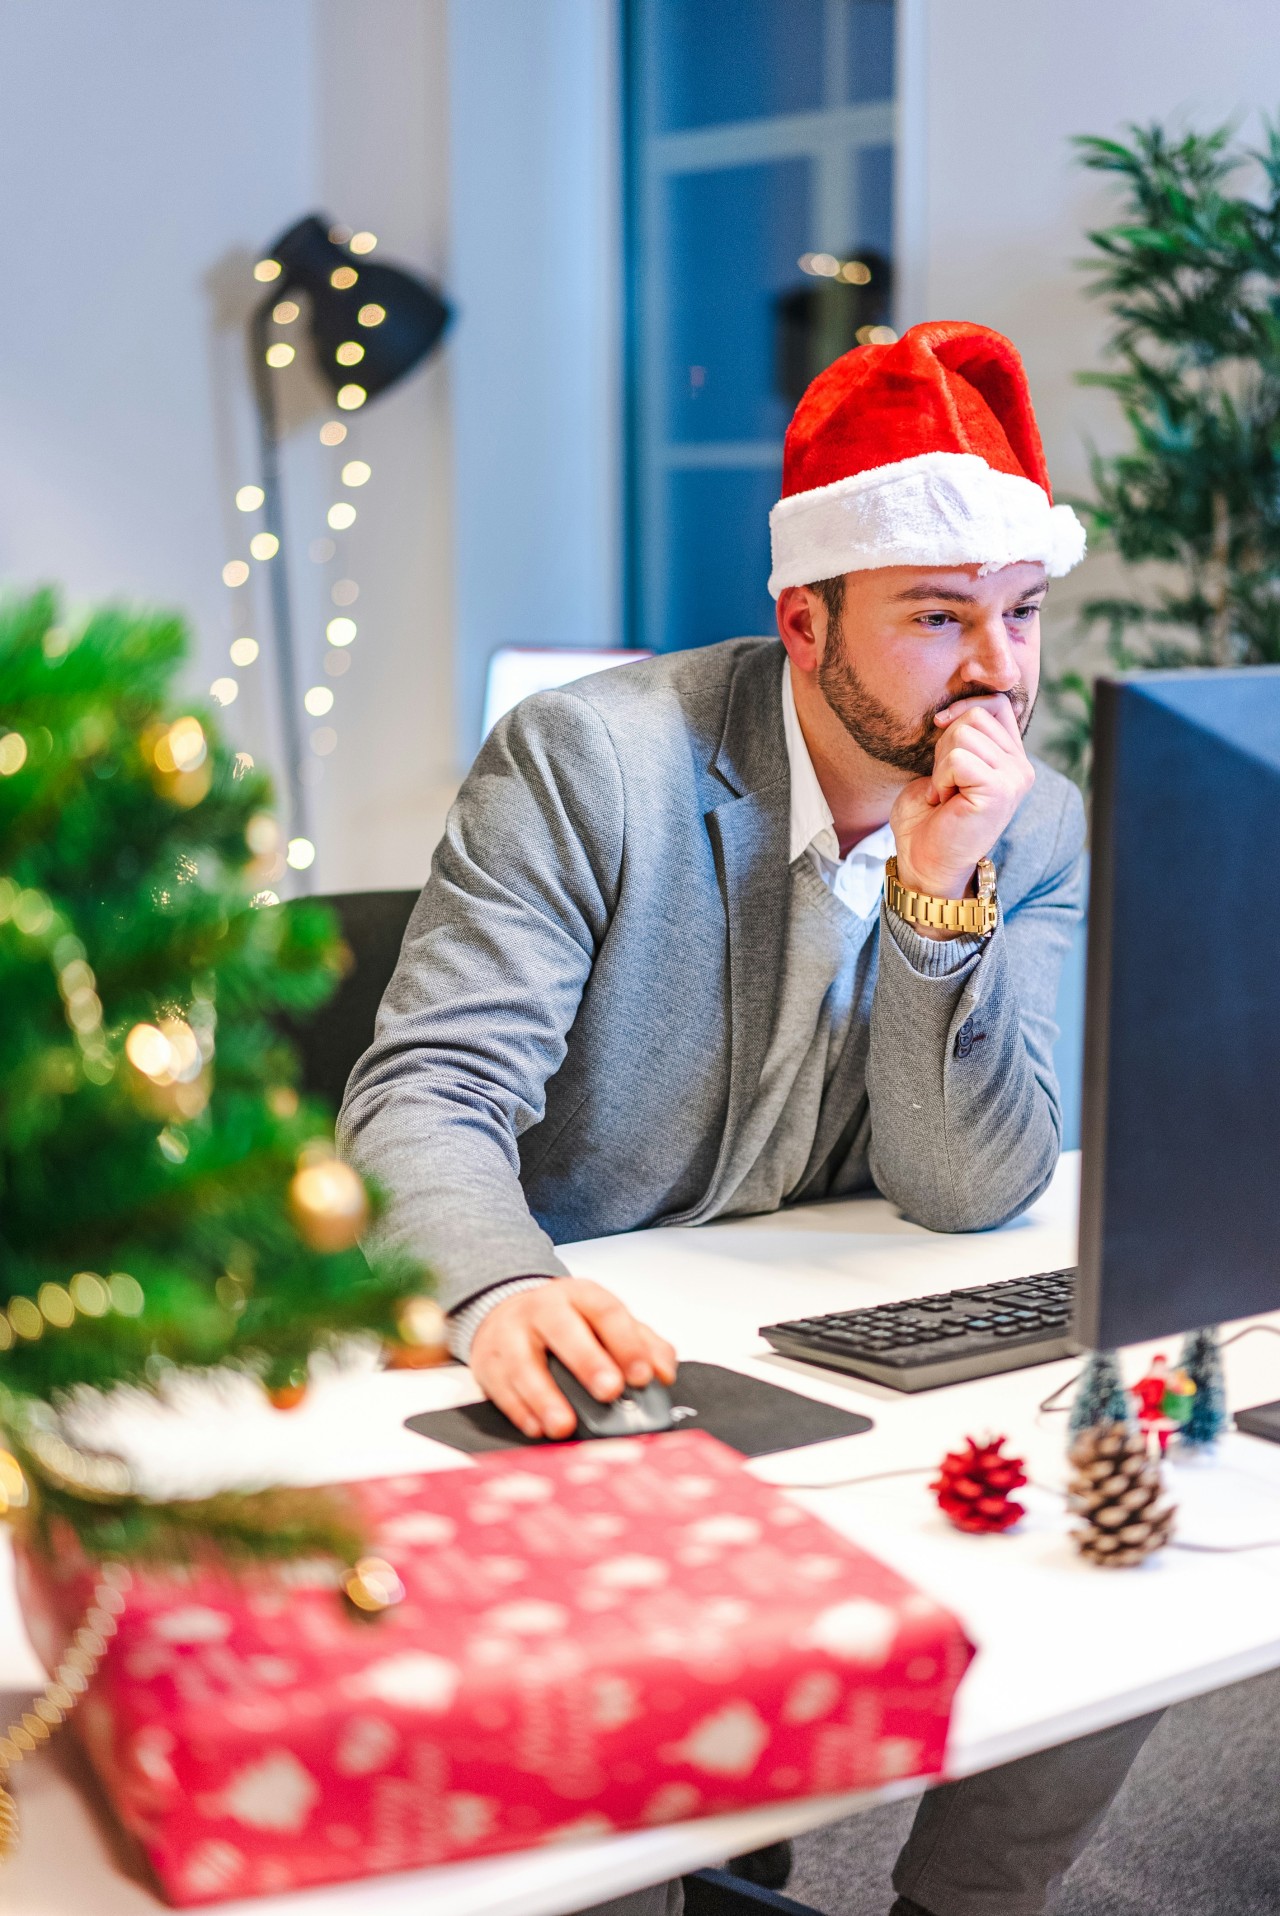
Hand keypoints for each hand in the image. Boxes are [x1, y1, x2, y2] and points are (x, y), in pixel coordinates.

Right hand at [469, 1278, 677, 1439]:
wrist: (508, 1311)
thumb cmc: (567, 1323)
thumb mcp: (606, 1323)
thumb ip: (643, 1344)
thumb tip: (663, 1373)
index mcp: (580, 1296)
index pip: (607, 1313)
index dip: (627, 1344)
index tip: (643, 1376)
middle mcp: (543, 1309)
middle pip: (563, 1330)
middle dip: (588, 1361)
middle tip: (609, 1391)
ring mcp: (511, 1334)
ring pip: (524, 1363)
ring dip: (545, 1396)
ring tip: (564, 1425)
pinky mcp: (488, 1362)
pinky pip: (501, 1387)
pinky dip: (519, 1410)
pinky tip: (536, 1427)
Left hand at [890, 694, 1034, 918]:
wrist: (923, 862)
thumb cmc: (928, 817)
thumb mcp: (945, 762)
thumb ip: (961, 734)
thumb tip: (956, 709)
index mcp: (1011, 758)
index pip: (995, 704)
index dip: (963, 708)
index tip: (940, 728)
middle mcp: (1021, 767)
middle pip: (976, 715)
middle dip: (945, 745)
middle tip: (945, 782)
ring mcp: (1015, 778)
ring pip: (965, 733)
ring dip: (941, 764)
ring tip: (946, 793)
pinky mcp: (1000, 790)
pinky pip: (959, 757)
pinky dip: (941, 778)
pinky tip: (945, 801)